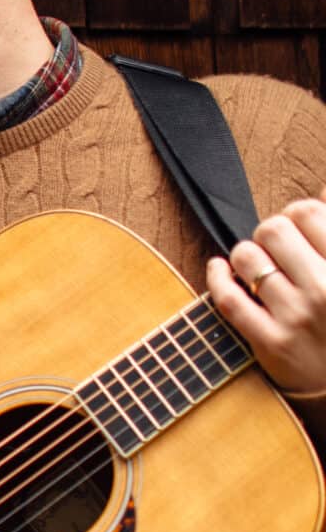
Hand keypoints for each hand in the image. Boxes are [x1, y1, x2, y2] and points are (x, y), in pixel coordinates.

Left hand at [209, 197, 325, 396]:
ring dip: (245, 256)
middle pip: (273, 229)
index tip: (299, 228)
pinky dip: (216, 276)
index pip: (307, 211)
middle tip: (278, 250)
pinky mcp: (272, 343)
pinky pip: (227, 298)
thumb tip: (323, 188)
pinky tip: (220, 268)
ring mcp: (297, 317)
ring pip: (246, 257)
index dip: (297, 214)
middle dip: (270, 233)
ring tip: (258, 267)